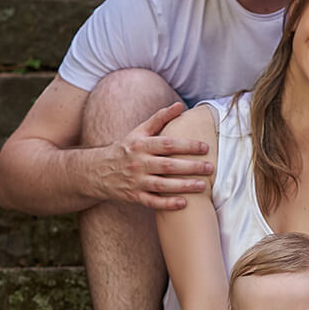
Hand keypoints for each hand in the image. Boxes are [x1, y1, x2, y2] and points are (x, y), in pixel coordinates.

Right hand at [98, 100, 213, 208]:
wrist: (98, 171)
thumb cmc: (126, 149)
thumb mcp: (139, 131)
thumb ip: (160, 118)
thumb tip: (180, 105)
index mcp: (141, 145)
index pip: (168, 144)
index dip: (187, 145)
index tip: (205, 147)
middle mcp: (139, 163)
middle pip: (168, 165)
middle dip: (191, 167)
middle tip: (210, 168)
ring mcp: (136, 181)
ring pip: (162, 185)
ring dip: (184, 186)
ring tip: (203, 186)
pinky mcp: (134, 196)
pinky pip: (153, 201)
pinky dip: (167, 204)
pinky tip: (184, 204)